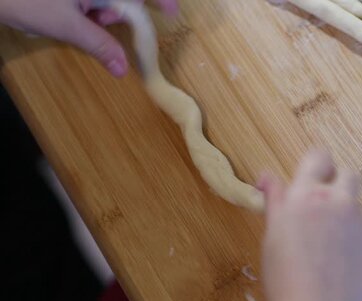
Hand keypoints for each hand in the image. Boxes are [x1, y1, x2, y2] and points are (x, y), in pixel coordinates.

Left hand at [0, 0, 177, 76]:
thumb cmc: (25, 0)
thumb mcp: (67, 25)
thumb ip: (99, 46)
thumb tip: (123, 69)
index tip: (172, 12)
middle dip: (121, 11)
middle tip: (105, 22)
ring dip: (103, 12)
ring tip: (86, 21)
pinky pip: (90, 1)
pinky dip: (89, 10)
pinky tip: (76, 16)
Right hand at [258, 150, 361, 300]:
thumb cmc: (286, 279)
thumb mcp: (272, 235)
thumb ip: (276, 201)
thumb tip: (267, 176)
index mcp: (307, 196)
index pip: (319, 157)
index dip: (318, 164)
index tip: (316, 174)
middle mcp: (340, 202)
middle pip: (349, 176)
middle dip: (340, 187)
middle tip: (327, 214)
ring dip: (353, 224)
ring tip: (338, 254)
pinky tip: (351, 273)